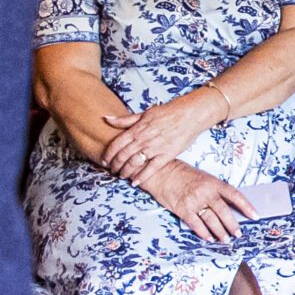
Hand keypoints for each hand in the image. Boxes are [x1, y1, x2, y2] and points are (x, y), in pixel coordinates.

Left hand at [100, 87, 221, 177]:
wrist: (190, 114)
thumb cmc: (168, 112)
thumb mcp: (145, 113)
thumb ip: (125, 120)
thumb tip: (106, 118)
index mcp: (137, 129)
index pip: (116, 144)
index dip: (108, 154)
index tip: (104, 160)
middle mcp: (144, 139)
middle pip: (123, 155)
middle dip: (115, 165)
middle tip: (112, 170)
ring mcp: (155, 148)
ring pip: (135, 163)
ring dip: (126, 171)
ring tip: (122, 175)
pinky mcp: (167, 155)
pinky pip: (152, 168)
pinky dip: (142, 176)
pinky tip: (136, 182)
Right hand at [136, 159, 252, 245]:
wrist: (163, 173)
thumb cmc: (185, 176)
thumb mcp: (205, 179)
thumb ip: (216, 192)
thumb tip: (230, 208)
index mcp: (214, 183)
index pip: (235, 195)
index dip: (246, 206)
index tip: (255, 215)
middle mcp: (206, 192)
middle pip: (224, 211)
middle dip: (232, 224)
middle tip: (238, 233)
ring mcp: (194, 201)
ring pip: (211, 220)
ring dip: (219, 232)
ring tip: (225, 239)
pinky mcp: (183, 209)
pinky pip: (196, 224)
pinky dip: (203, 233)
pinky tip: (209, 238)